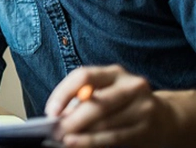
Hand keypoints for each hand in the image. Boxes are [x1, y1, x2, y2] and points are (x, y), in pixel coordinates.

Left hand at [45, 65, 176, 146]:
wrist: (164, 118)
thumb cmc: (122, 103)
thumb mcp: (104, 91)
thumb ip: (82, 98)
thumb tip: (58, 114)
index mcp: (114, 72)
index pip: (84, 76)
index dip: (64, 93)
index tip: (51, 111)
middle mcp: (131, 86)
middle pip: (97, 102)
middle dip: (73, 119)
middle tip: (56, 130)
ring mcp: (142, 108)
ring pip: (105, 123)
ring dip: (81, 133)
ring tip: (64, 139)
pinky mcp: (146, 128)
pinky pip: (114, 137)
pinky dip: (92, 142)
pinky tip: (79, 143)